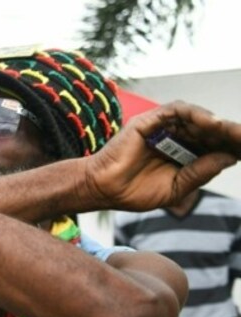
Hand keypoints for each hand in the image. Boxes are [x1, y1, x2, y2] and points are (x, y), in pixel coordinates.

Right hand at [84, 101, 239, 210]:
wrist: (102, 190)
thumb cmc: (134, 192)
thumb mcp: (177, 187)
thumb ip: (201, 172)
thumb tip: (230, 157)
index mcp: (182, 154)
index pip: (213, 145)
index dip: (232, 146)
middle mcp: (174, 138)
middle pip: (209, 130)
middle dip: (231, 134)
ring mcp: (162, 128)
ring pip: (197, 118)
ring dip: (218, 124)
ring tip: (234, 132)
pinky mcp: (149, 121)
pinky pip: (177, 110)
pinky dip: (197, 114)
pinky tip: (212, 124)